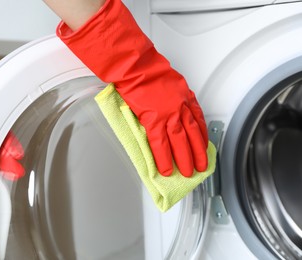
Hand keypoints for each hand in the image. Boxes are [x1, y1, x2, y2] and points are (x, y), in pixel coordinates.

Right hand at [57, 0, 207, 176]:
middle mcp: (180, 107)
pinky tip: (166, 169)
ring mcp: (168, 114)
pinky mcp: (153, 120)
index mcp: (185, 97)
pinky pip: (160, 143)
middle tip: (201, 166)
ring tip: (188, 173)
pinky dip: (163, 158)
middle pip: (192, 134)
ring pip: (180, 141)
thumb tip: (173, 106)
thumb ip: (175, 95)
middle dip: (198, 153)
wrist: (137, 67)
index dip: (202, 136)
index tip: (204, 146)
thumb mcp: (171, 80)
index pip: (198, 120)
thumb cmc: (148, 70)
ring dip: (184, 159)